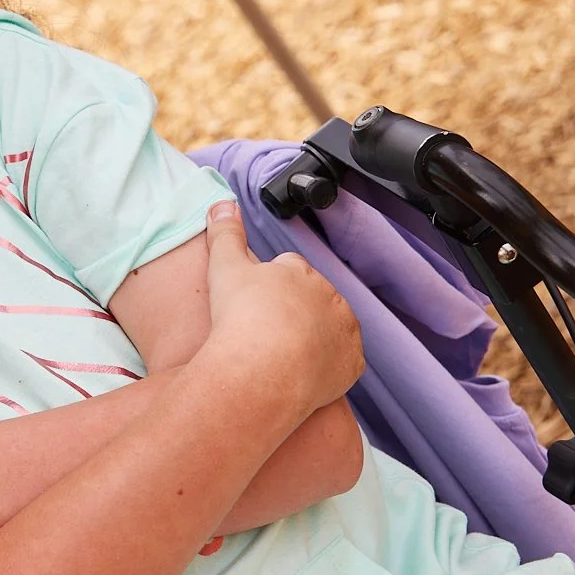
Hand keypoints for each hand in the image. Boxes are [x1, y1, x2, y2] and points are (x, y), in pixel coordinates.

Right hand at [200, 202, 362, 415]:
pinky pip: (343, 362)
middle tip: (263, 329)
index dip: (268, 284)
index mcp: (300, 272)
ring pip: (330, 328)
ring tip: (281, 353)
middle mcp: (330, 297)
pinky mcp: (351, 364)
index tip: (251, 302)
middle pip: (312, 298)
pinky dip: (328, 366)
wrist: (262, 371)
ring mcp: (344, 331)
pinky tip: (303, 372)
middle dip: (293, 309)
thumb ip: (225, 234)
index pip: (288, 267)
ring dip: (313, 336)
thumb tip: (223, 202)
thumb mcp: (224, 267)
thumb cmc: (241, 317)